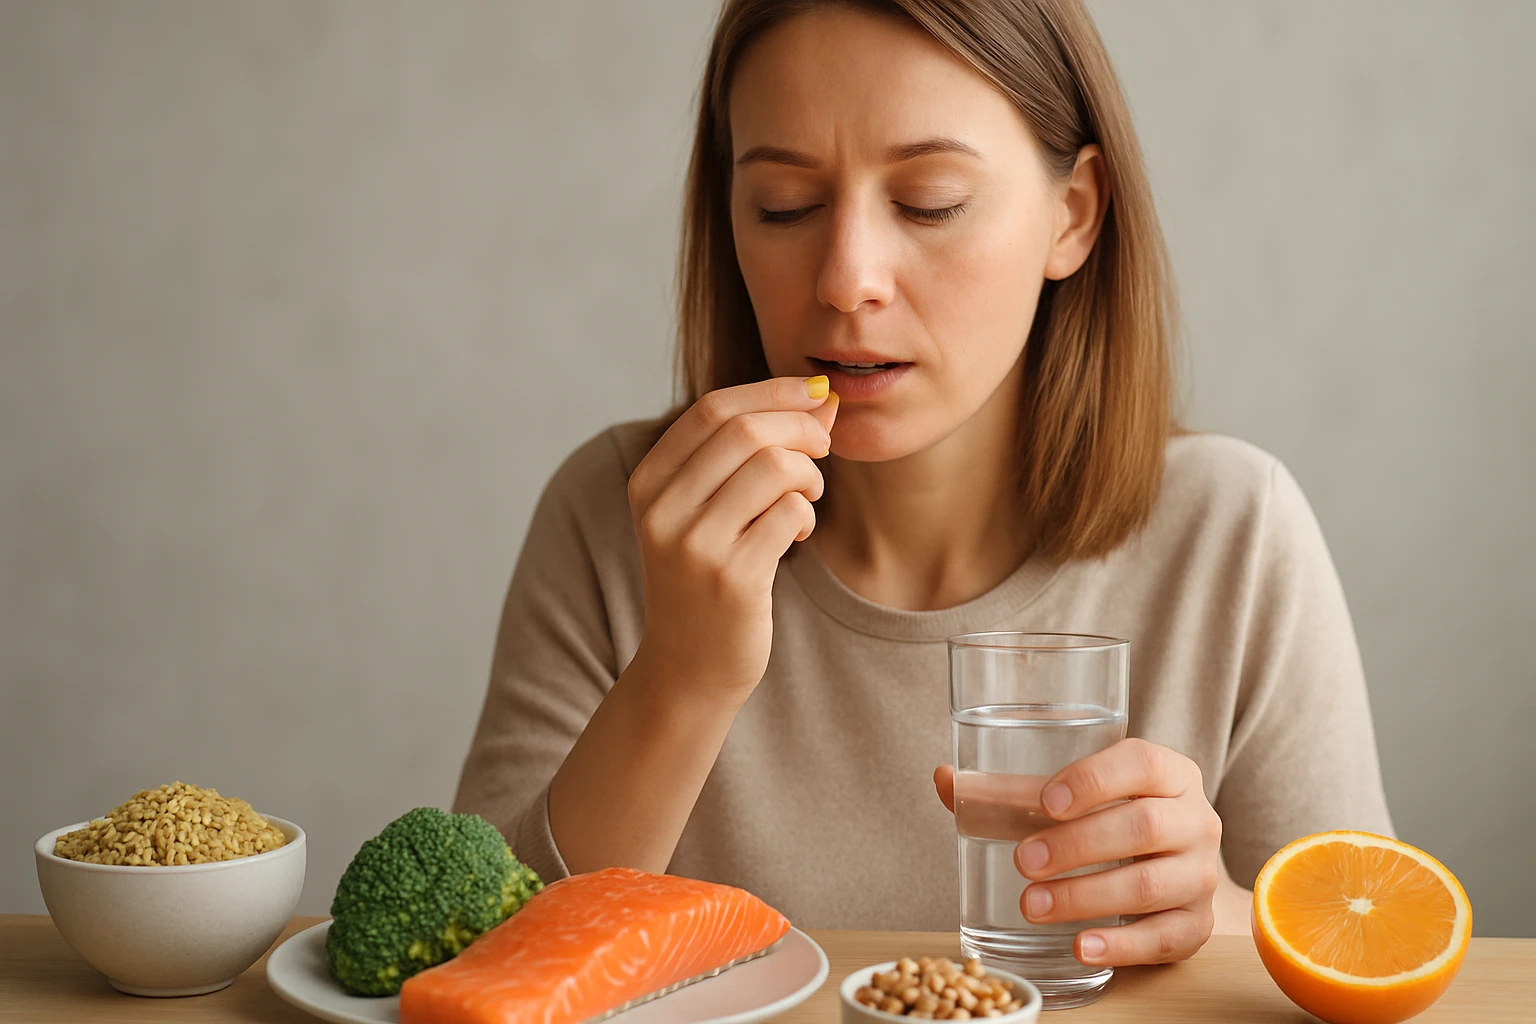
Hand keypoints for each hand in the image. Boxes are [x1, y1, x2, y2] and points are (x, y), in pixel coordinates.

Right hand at [626, 376, 838, 704]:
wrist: (688, 668)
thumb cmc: (706, 579)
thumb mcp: (705, 510)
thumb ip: (750, 452)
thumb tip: (820, 399)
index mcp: (648, 482)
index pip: (713, 409)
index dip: (772, 392)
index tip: (814, 394)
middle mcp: (662, 510)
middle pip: (745, 431)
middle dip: (800, 429)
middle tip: (822, 447)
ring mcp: (695, 546)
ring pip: (773, 468)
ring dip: (808, 475)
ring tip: (808, 497)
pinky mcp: (732, 579)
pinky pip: (790, 514)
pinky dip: (807, 514)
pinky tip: (797, 534)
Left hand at [934, 738, 1222, 965]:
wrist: (1176, 871)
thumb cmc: (1114, 821)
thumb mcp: (1075, 799)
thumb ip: (1011, 792)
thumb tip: (946, 780)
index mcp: (1167, 773)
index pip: (1140, 763)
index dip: (1094, 779)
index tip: (1045, 801)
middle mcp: (1194, 819)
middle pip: (1144, 826)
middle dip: (1077, 845)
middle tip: (1022, 862)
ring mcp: (1200, 874)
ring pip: (1151, 884)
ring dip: (1086, 896)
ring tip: (1031, 905)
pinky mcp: (1198, 924)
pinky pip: (1165, 936)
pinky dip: (1121, 944)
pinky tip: (1081, 946)